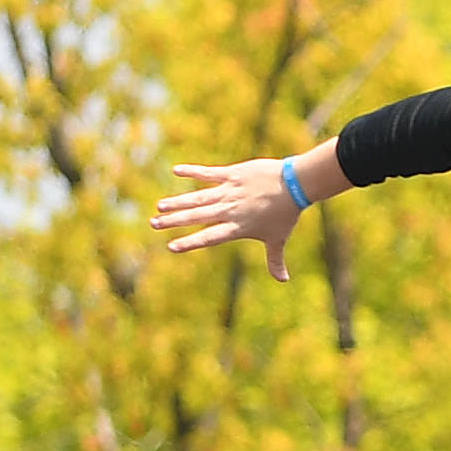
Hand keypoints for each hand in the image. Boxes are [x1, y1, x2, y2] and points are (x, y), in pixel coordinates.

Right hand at [155, 158, 301, 281]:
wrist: (295, 184)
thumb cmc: (286, 214)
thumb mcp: (278, 239)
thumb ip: (275, 260)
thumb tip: (283, 280)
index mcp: (237, 227)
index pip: (209, 237)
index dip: (190, 242)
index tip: (172, 246)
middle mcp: (229, 210)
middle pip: (197, 217)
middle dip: (174, 221)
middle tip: (154, 224)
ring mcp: (230, 191)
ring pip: (198, 197)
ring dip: (178, 202)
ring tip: (159, 206)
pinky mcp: (233, 174)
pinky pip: (208, 173)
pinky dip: (192, 171)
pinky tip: (175, 170)